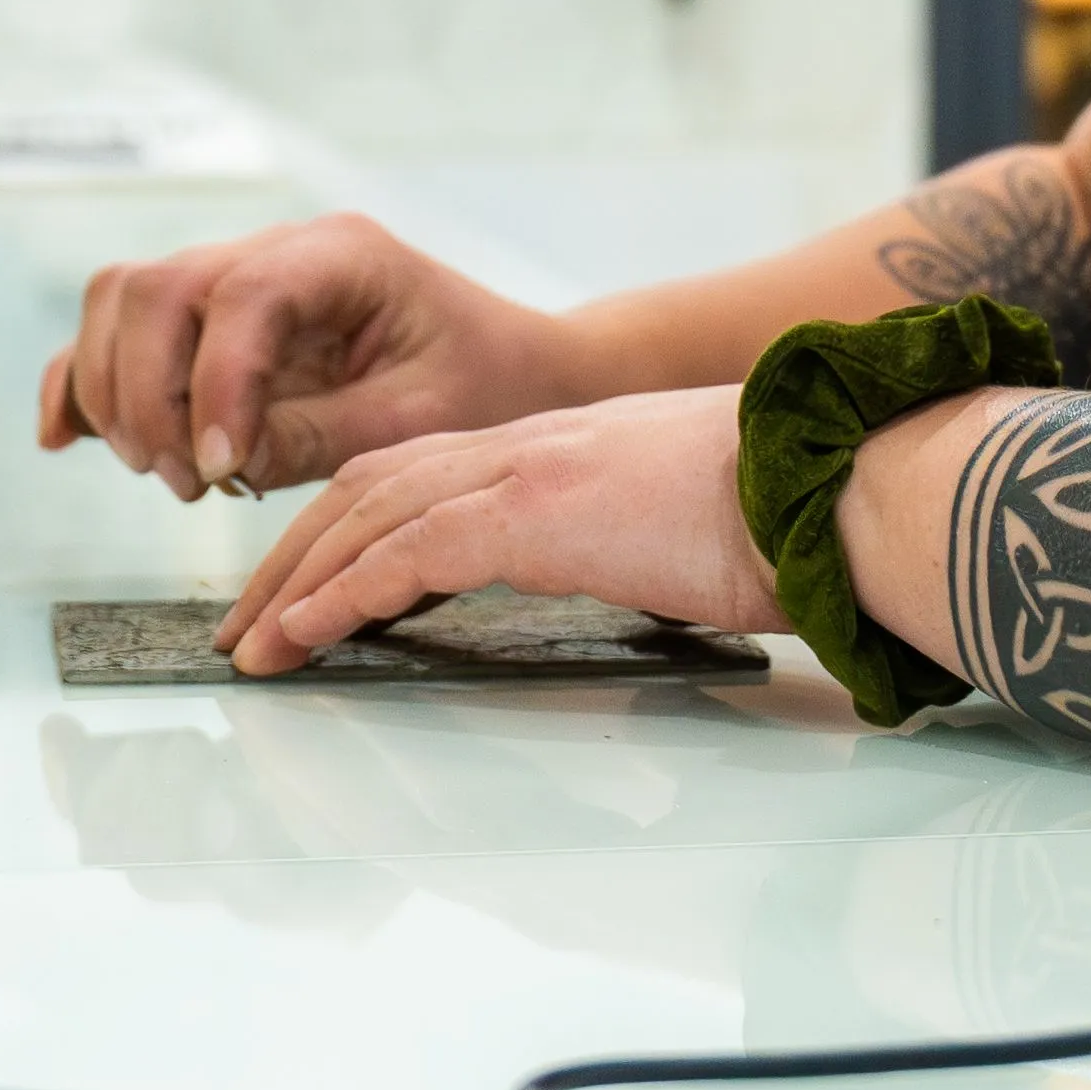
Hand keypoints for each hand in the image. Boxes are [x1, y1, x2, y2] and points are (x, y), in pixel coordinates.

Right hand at [40, 214, 597, 497]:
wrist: (509, 369)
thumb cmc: (481, 386)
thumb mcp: (419, 422)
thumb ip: (321, 435)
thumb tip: (222, 460)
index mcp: (341, 254)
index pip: (243, 296)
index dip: (216, 384)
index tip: (225, 472)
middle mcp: (274, 249)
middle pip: (157, 289)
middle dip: (151, 396)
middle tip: (191, 485)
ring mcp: (232, 276)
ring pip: (121, 300)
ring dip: (117, 394)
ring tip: (168, 476)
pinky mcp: (206, 321)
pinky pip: (117, 330)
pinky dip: (85, 381)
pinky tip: (64, 438)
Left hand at [216, 388, 781, 673]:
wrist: (842, 485)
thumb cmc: (792, 518)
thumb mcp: (686, 533)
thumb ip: (636, 555)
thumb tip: (643, 605)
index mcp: (559, 449)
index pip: (420, 471)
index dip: (350, 524)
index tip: (307, 581)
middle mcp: (527, 444)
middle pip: (369, 485)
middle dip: (296, 554)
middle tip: (248, 622)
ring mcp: (526, 469)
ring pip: (368, 515)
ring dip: (295, 582)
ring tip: (250, 645)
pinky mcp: (532, 512)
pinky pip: (405, 555)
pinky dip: (339, 597)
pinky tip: (299, 637)